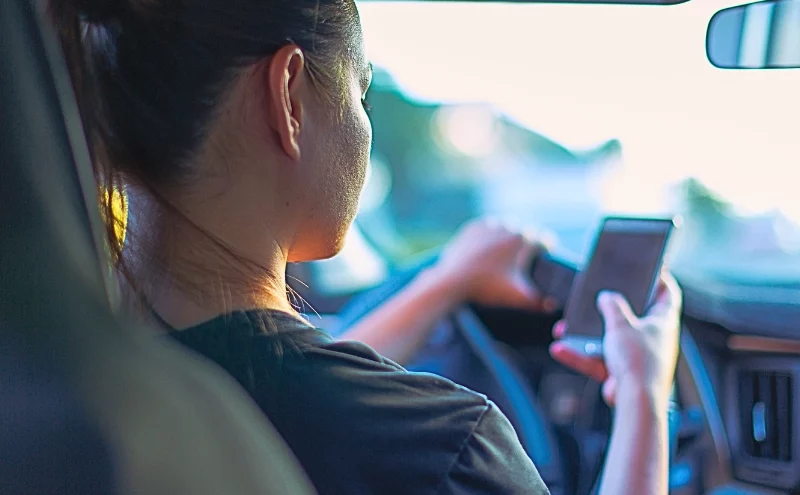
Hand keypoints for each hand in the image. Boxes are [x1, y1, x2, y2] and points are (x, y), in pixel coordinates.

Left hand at [432, 219, 556, 311]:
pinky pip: (487, 227)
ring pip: (506, 226)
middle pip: (525, 231)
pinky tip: (491, 244)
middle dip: (529, 240)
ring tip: (510, 247)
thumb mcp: (516, 297)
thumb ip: (538, 302)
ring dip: (510, 234)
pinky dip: (491, 234)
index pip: (544, 239)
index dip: (548, 246)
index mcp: (522, 241)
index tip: (548, 251)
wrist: (453, 281)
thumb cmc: (487, 288)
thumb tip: (553, 305)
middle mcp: (507, 228)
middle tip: (529, 253)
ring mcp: (488, 226)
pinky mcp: (472, 228)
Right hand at [549, 272, 681, 405]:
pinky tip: (561, 349)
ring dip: (589, 334)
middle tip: (600, 295)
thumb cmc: (638, 361)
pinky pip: (599, 359)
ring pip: (611, 338)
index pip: (667, 293)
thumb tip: (607, 296)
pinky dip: (581, 355)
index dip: (659, 279)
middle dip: (614, 307)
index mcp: (663, 321)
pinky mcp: (623, 372)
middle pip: (635, 315)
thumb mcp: (621, 324)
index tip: (649, 269)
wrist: (636, 402)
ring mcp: (638, 356)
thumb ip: (612, 306)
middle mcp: (654, 338)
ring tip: (569, 327)